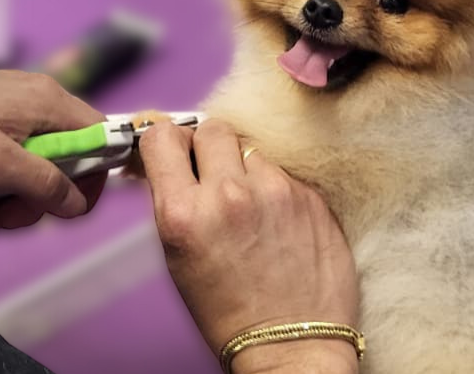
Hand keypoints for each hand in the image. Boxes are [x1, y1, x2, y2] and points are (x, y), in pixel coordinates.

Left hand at [0, 64, 106, 230]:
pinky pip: (2, 162)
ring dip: (2, 203)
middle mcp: (36, 101)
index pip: (101, 143)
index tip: (53, 213)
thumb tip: (79, 203)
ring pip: (29, 169)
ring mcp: (9, 110)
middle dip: (31, 203)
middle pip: (63, 163)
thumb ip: (45, 185)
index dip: (87, 183)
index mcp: (48, 103)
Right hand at [138, 120, 359, 373]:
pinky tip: (277, 222)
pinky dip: (276, 188)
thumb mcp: (178, 256)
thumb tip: (165, 155)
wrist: (291, 346)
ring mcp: (276, 191)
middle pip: (212, 128)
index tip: (171, 150)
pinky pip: (284, 172)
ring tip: (251, 207)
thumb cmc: (228, 311)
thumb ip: (173, 198)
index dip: (166, 140)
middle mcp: (228, 194)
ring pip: (252, 148)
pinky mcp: (310, 196)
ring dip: (245, 168)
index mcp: (184, 213)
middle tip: (212, 173)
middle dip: (208, 146)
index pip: (163, 135)